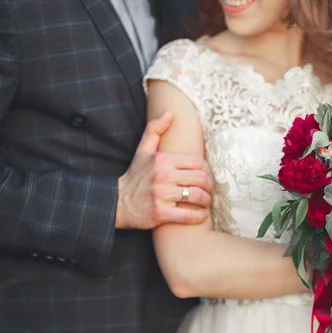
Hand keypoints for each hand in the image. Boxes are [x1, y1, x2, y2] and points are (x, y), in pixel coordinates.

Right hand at [116, 112, 212, 228]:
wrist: (117, 202)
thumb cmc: (135, 175)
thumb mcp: (143, 150)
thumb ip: (155, 130)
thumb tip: (170, 113)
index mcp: (162, 159)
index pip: (198, 162)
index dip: (207, 170)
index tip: (207, 176)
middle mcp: (162, 176)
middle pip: (200, 178)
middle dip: (209, 186)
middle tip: (209, 190)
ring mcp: (161, 195)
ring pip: (197, 196)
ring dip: (206, 201)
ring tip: (205, 202)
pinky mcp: (160, 213)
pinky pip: (188, 215)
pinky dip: (199, 216)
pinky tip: (201, 214)